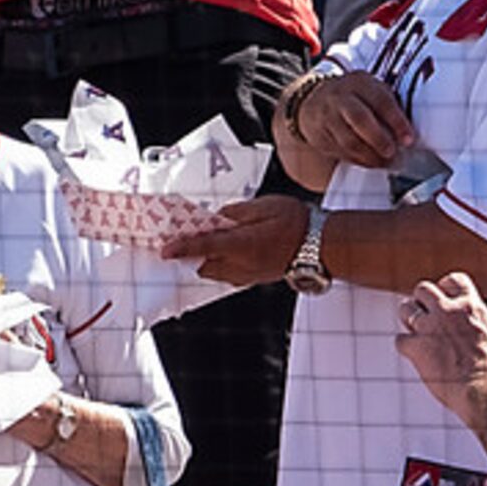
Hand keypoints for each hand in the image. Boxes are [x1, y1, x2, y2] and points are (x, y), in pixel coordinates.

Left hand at [162, 194, 309, 286]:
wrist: (321, 245)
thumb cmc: (296, 222)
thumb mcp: (265, 206)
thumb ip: (236, 212)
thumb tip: (216, 217)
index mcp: (244, 244)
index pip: (206, 247)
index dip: (183, 248)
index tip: (165, 250)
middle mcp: (244, 265)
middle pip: (205, 266)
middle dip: (193, 256)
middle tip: (186, 239)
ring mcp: (250, 276)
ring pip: (216, 274)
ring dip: (207, 262)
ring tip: (207, 243)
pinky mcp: (256, 279)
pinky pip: (230, 276)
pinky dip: (221, 266)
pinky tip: (226, 252)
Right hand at [285, 70, 416, 169]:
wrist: (317, 100)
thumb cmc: (356, 98)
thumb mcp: (371, 91)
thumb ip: (389, 106)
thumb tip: (409, 134)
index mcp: (360, 82)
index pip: (380, 100)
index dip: (396, 121)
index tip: (409, 139)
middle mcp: (340, 96)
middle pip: (360, 119)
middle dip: (379, 139)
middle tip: (393, 153)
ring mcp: (327, 116)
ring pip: (349, 140)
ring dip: (370, 155)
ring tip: (386, 163)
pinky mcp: (320, 135)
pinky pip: (341, 152)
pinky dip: (359, 160)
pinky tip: (371, 163)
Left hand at [393, 274, 486, 432]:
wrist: (485, 394)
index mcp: (471, 306)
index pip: (453, 280)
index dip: (447, 287)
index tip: (447, 297)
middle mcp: (447, 311)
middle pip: (423, 289)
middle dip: (423, 301)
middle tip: (427, 315)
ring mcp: (429, 328)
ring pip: (406, 309)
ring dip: (409, 318)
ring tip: (416, 331)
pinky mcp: (416, 347)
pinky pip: (400, 340)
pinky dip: (406, 347)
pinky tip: (416, 355)